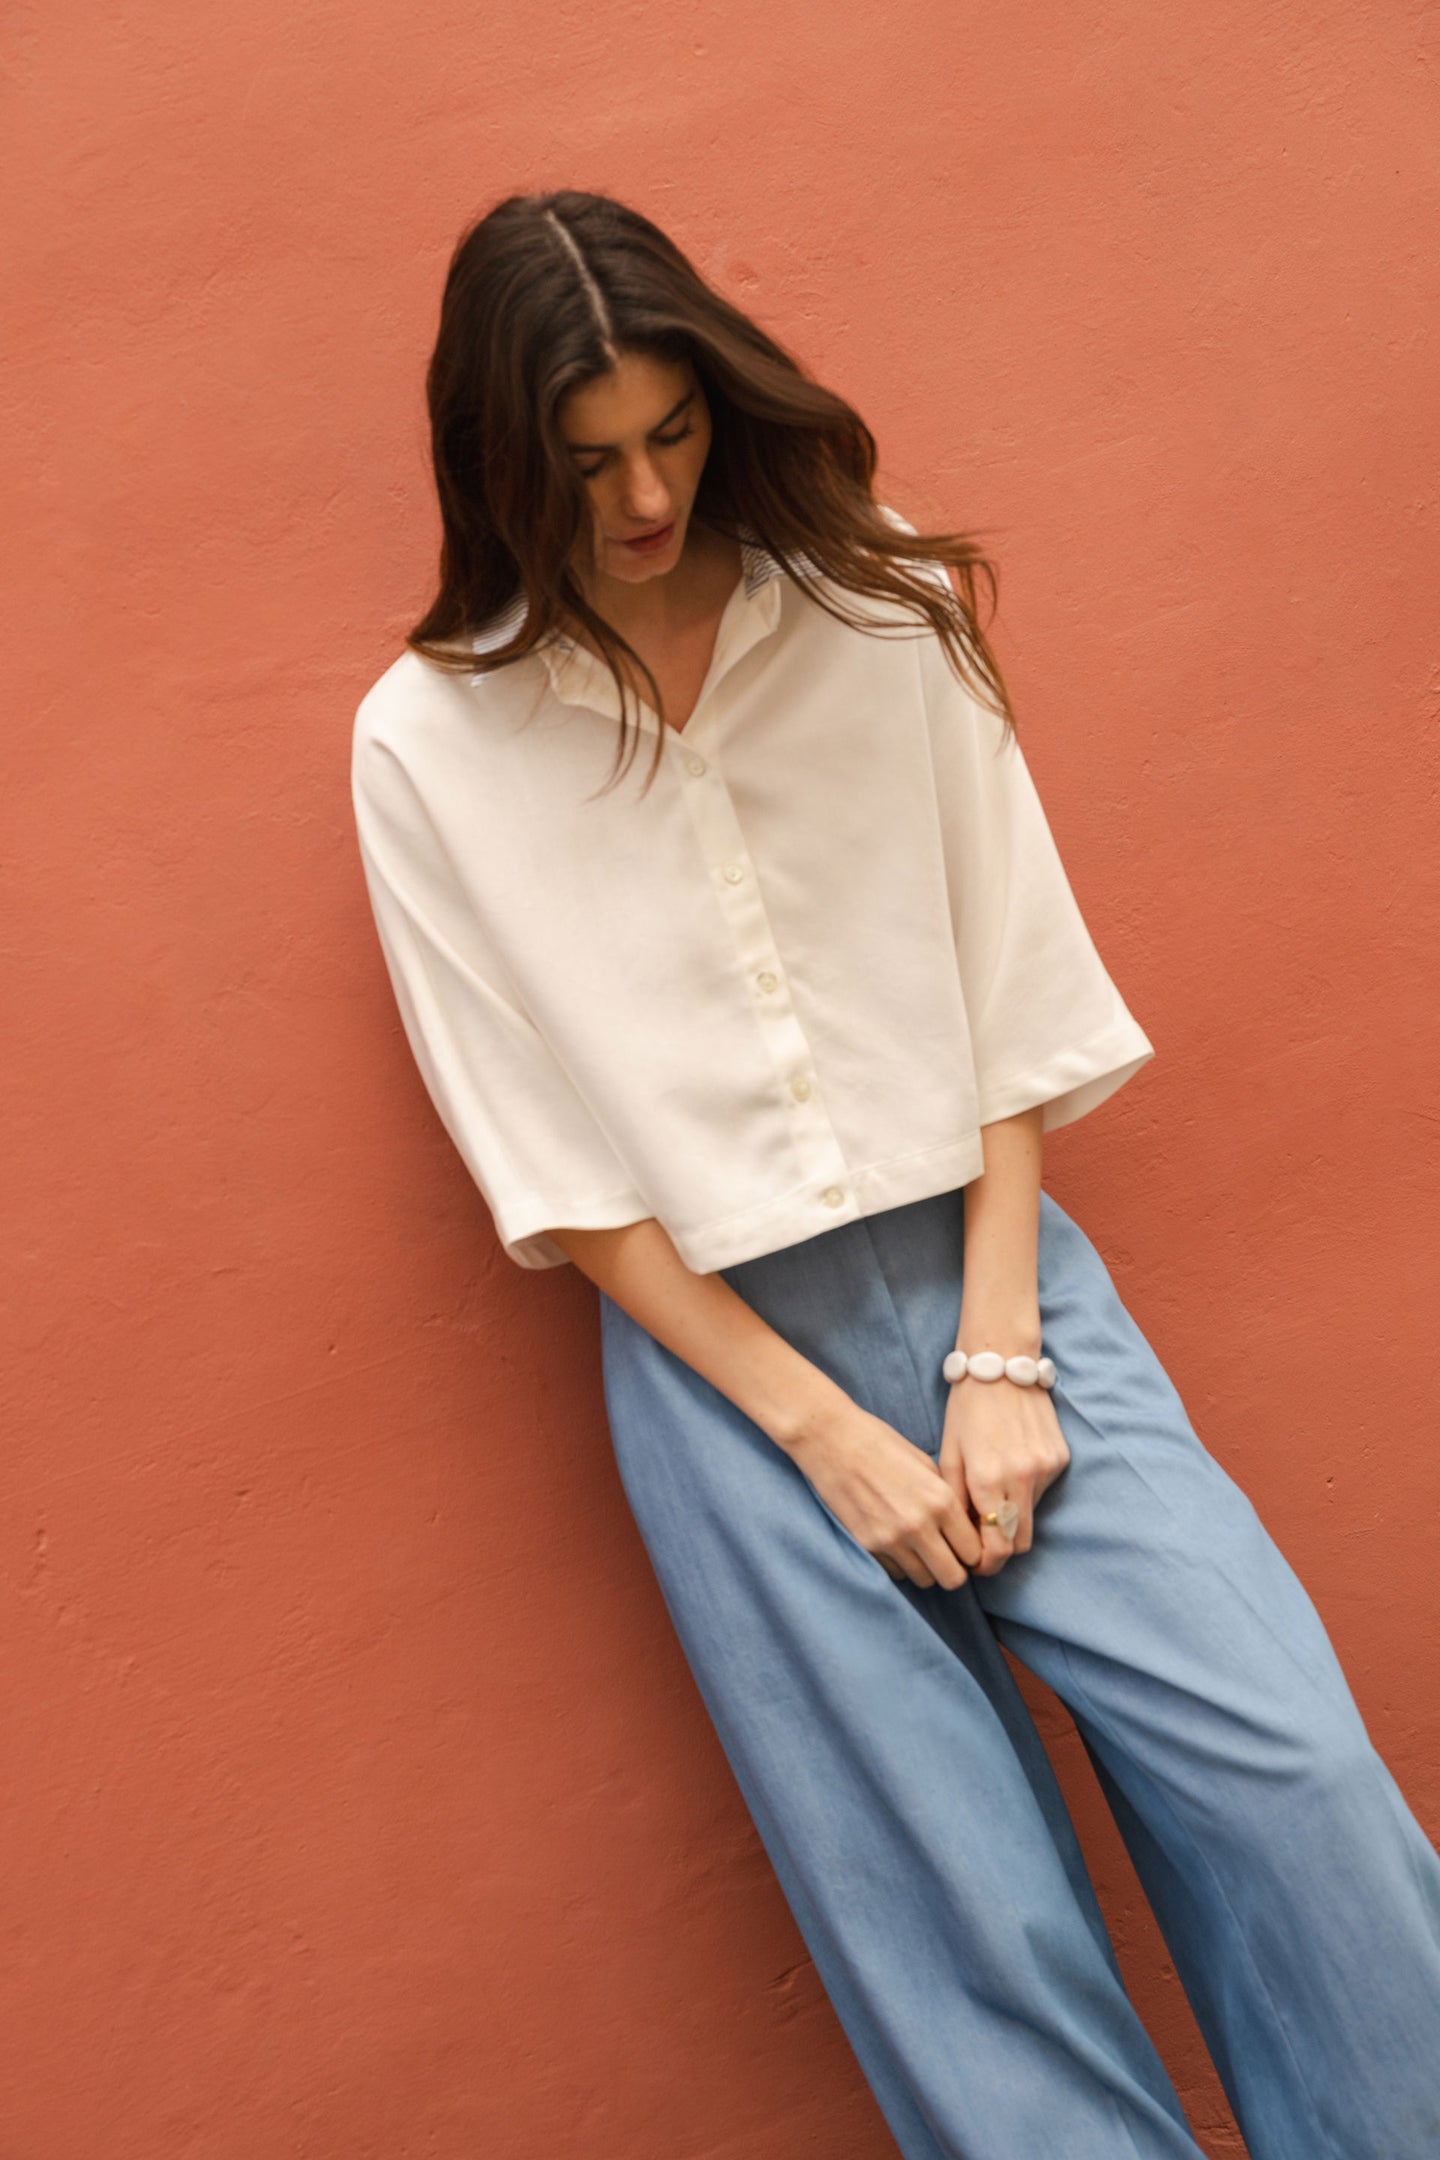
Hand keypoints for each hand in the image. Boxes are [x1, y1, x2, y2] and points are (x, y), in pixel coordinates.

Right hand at [789, 1399, 982, 1589]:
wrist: (831, 1439)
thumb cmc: (880, 1444)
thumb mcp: (926, 1464)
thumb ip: (947, 1498)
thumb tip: (963, 1529)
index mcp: (941, 1500)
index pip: (973, 1552)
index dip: (972, 1553)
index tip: (964, 1547)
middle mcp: (920, 1525)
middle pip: (954, 1578)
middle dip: (954, 1569)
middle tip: (946, 1556)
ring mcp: (891, 1539)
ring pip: (924, 1580)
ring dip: (926, 1568)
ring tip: (918, 1548)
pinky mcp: (867, 1545)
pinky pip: (896, 1573)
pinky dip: (900, 1565)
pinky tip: (895, 1543)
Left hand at [939, 1377, 1069, 1576]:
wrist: (1001, 1366)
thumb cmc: (966, 1411)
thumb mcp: (949, 1456)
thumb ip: (956, 1502)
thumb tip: (963, 1542)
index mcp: (986, 1480)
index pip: (996, 1548)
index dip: (986, 1564)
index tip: (976, 1564)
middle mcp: (1021, 1478)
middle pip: (1020, 1543)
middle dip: (1002, 1549)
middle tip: (984, 1541)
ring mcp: (1045, 1468)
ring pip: (1033, 1516)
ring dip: (1014, 1515)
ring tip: (994, 1491)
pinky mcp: (1060, 1458)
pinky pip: (1044, 1491)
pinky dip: (1028, 1490)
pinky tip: (1013, 1465)